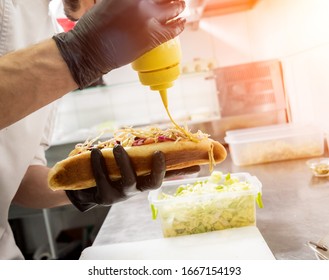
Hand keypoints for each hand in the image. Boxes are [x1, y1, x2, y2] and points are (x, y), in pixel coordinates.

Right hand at [53, 0, 185, 88]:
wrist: (90, 50)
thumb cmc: (94, 27)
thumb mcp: (109, 2)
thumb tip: (142, 2)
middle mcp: (141, 2)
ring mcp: (148, 19)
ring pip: (175, 8)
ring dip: (179, 6)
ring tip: (179, 7)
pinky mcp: (152, 37)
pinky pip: (174, 29)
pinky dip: (180, 25)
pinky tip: (181, 22)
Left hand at [66, 145, 199, 211]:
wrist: (85, 189)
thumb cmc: (110, 171)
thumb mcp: (126, 163)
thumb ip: (139, 155)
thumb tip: (156, 140)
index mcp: (144, 180)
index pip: (167, 176)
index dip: (180, 171)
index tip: (187, 163)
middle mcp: (137, 189)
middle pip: (153, 183)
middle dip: (157, 169)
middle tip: (157, 152)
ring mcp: (122, 194)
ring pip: (129, 181)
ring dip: (124, 162)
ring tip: (117, 147)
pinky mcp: (105, 196)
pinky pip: (103, 179)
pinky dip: (99, 164)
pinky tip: (95, 152)